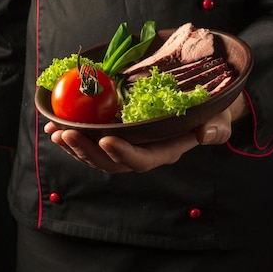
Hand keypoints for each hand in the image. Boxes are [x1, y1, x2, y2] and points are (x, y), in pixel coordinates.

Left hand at [45, 107, 232, 173]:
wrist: (198, 109)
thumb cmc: (210, 114)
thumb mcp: (218, 119)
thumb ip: (215, 128)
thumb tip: (207, 134)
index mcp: (164, 152)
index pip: (141, 160)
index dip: (123, 154)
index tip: (105, 140)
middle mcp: (141, 153)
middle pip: (109, 162)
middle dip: (85, 151)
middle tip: (66, 135)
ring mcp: (125, 146)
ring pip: (94, 155)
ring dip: (72, 145)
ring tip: (54, 132)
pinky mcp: (113, 135)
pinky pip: (89, 142)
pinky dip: (71, 135)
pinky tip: (54, 126)